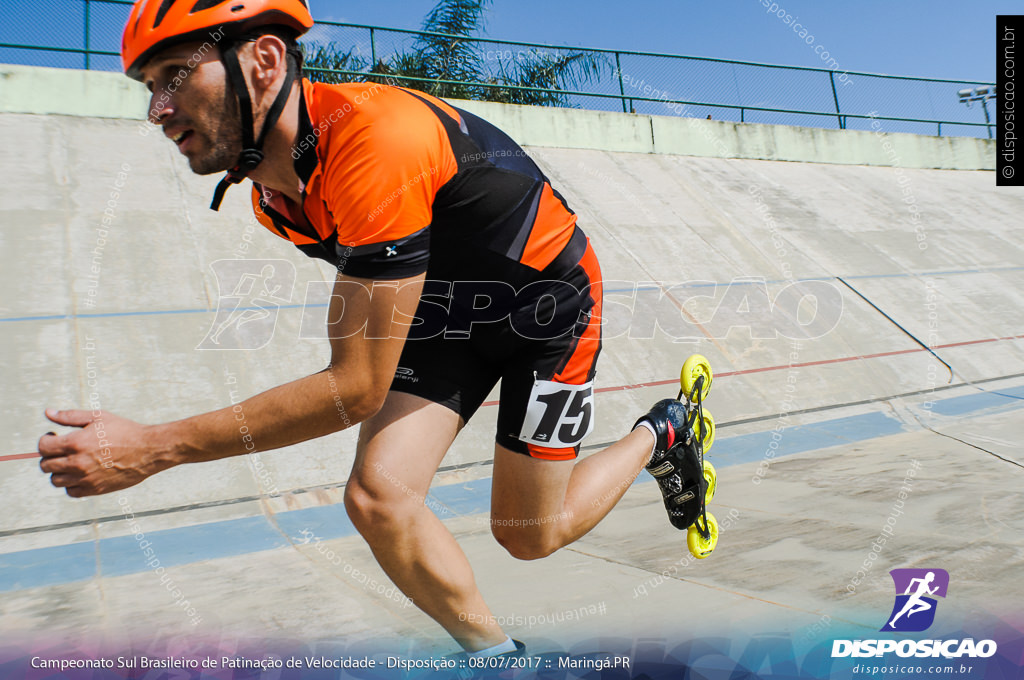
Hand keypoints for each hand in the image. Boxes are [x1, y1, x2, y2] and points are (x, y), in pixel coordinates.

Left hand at [38, 409, 170, 496]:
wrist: (149, 450)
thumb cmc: (125, 431)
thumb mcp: (98, 417)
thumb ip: (70, 416)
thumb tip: (48, 413)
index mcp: (76, 443)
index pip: (42, 447)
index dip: (45, 440)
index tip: (54, 437)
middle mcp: (78, 462)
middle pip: (45, 465)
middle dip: (51, 456)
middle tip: (63, 450)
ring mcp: (86, 478)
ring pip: (55, 480)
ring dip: (59, 471)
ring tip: (72, 462)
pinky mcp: (95, 489)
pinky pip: (70, 491)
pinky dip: (71, 484)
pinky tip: (81, 473)